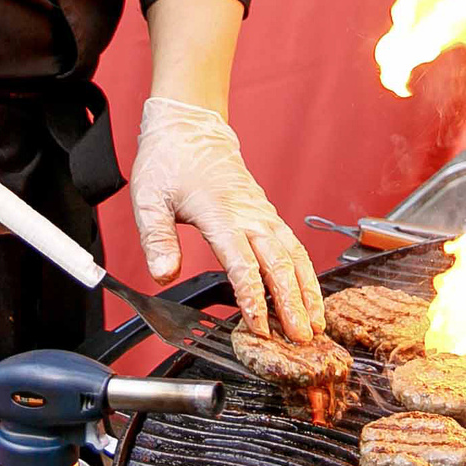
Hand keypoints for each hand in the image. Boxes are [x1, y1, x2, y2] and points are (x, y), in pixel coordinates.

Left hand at [129, 98, 321, 340]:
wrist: (190, 126)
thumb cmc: (169, 161)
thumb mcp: (148, 199)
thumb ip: (157, 240)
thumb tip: (164, 277)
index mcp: (220, 213)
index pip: (243, 264)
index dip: (253, 299)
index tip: (260, 328)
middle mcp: (249, 214)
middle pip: (279, 264)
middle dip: (293, 304)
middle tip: (302, 339)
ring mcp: (262, 212)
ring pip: (294, 255)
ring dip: (307, 290)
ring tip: (317, 323)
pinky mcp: (266, 212)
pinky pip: (292, 245)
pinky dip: (305, 273)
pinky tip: (310, 294)